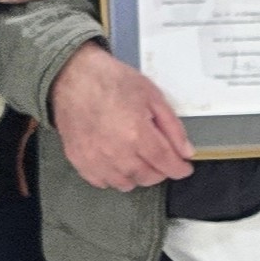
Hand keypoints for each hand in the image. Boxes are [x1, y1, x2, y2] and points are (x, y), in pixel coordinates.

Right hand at [51, 46, 196, 190]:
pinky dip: (114, 177)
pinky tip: (117, 162)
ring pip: (126, 184)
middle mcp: (116, 152)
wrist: (73, 76)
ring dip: (137, 175)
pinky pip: (102, 182)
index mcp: (137, 134)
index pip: (166, 163)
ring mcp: (96, 160)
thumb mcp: (152, 96)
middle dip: (160, 170)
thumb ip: (172, 127)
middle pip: (147, 177)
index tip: (184, 168)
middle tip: (161, 158)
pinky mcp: (80, 161)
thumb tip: (186, 152)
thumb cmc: (111, 81)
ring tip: (138, 158)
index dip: (179, 169)